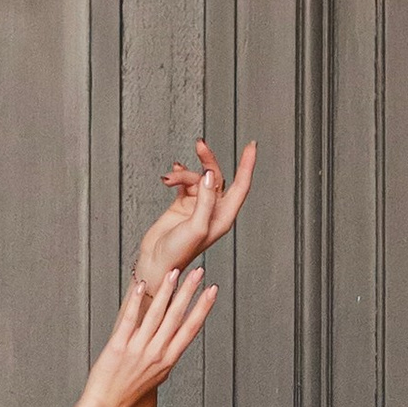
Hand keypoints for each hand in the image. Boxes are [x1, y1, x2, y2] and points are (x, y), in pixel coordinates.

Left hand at [84, 263, 215, 406]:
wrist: (106, 405)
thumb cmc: (130, 390)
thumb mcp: (157, 375)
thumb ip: (167, 354)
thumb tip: (176, 339)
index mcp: (168, 359)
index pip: (191, 328)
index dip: (203, 308)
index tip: (213, 290)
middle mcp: (156, 353)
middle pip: (177, 317)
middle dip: (189, 292)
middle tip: (199, 272)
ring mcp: (138, 349)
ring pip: (156, 314)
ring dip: (167, 291)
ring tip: (175, 272)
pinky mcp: (119, 346)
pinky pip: (130, 319)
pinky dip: (136, 301)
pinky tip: (143, 285)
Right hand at [134, 136, 257, 288]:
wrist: (156, 261)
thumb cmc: (178, 252)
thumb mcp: (196, 227)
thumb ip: (205, 200)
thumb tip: (209, 175)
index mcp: (224, 216)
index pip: (241, 185)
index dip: (247, 165)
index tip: (251, 145)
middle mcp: (213, 210)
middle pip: (216, 176)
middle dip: (207, 160)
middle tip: (199, 145)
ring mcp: (198, 206)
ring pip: (197, 178)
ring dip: (183, 175)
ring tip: (169, 179)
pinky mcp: (182, 204)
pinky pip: (184, 183)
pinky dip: (178, 177)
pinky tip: (170, 176)